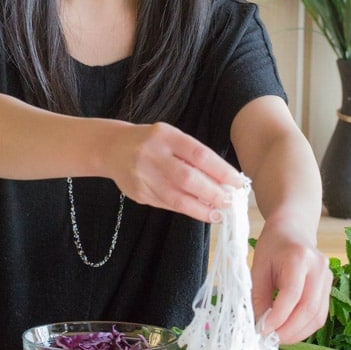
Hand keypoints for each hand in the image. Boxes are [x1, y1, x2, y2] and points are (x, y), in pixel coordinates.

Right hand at [108, 121, 244, 223]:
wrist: (112, 148)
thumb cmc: (151, 142)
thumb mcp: (171, 138)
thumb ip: (192, 156)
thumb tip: (224, 180)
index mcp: (165, 135)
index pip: (198, 154)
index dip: (221, 170)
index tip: (238, 182)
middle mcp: (152, 154)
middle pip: (187, 178)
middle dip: (212, 193)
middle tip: (230, 202)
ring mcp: (142, 175)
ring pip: (176, 197)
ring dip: (201, 208)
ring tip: (218, 213)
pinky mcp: (137, 193)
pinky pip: (166, 205)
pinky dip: (186, 210)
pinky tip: (199, 212)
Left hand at [250, 219, 332, 344]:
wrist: (293, 230)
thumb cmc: (273, 245)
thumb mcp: (258, 265)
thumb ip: (258, 294)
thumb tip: (260, 324)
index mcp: (299, 257)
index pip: (292, 294)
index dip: (278, 316)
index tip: (262, 329)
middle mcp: (319, 268)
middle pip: (309, 308)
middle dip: (288, 330)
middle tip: (270, 339)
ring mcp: (328, 279)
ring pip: (317, 316)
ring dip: (297, 333)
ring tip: (277, 337)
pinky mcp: (330, 288)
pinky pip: (320, 315)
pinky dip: (304, 327)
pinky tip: (289, 330)